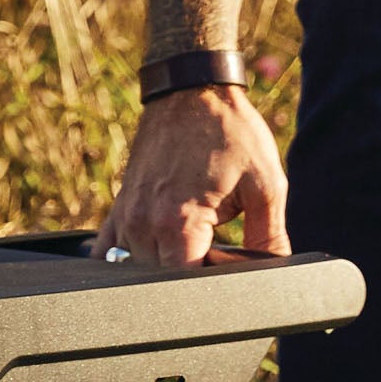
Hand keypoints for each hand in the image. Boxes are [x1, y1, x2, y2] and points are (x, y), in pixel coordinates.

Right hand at [92, 85, 290, 266]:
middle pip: (160, 280)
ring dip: (162, 268)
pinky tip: (152, 252)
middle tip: (218, 256)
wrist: (191, 93)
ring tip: (192, 246)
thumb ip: (269, 238)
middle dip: (189, 278)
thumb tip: (272, 273)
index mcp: (178, 222)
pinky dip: (127, 260)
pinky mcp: (120, 206)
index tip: (228, 273)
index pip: (185, 285)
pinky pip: (108, 250)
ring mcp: (126, 216)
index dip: (211, 287)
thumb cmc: (230, 134)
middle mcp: (143, 223)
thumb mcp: (266, 186)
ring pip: (136, 270)